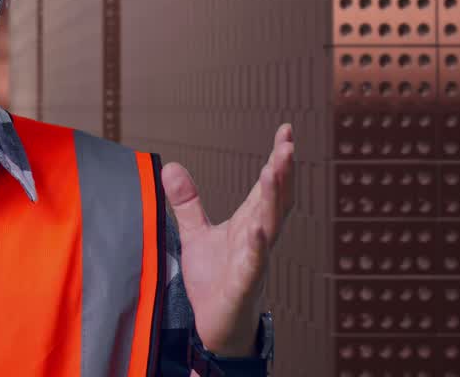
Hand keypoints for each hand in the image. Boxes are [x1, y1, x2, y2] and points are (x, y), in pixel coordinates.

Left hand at [161, 124, 294, 356]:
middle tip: (288, 145)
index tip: (287, 130)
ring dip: (273, 199)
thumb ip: (187, 203)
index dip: (279, 160)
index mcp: (249, 224)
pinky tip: (257, 230)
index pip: (268, 187)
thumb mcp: (196, 235)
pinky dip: (256, 248)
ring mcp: (254, 263)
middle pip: (277, 202)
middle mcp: (258, 240)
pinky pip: (253, 266)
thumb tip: (171, 166)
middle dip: (283, 173)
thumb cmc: (214, 281)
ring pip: (270, 227)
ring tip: (274, 170)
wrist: (215, 329)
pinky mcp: (243, 287)